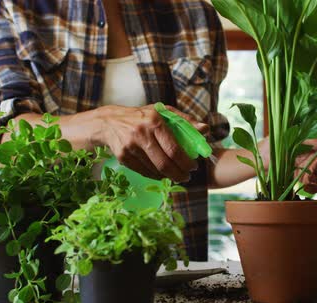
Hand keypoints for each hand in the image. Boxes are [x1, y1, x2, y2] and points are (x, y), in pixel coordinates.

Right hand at [93, 104, 208, 181]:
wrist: (110, 122)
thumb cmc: (143, 116)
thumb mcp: (163, 112)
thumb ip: (186, 121)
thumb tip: (206, 129)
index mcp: (154, 122)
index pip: (173, 149)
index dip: (186, 162)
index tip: (194, 166)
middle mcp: (141, 134)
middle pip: (164, 163)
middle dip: (179, 174)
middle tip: (187, 176)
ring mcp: (130, 147)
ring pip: (154, 170)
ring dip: (169, 176)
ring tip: (176, 174)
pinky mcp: (123, 157)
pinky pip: (144, 172)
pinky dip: (156, 175)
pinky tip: (162, 173)